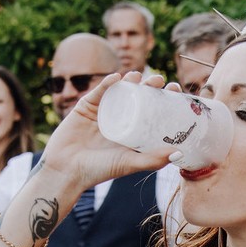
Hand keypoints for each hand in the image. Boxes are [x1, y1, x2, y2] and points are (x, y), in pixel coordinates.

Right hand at [38, 72, 175, 191]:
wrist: (66, 170)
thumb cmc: (99, 170)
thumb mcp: (129, 164)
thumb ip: (153, 160)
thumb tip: (179, 152)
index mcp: (133, 132)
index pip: (153, 111)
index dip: (165, 99)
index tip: (175, 90)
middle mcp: (121, 120)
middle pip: (140, 97)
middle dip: (151, 85)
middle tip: (159, 81)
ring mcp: (103, 112)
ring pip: (120, 90)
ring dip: (131, 79)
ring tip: (139, 76)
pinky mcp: (86, 107)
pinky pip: (99, 91)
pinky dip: (108, 82)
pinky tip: (117, 77)